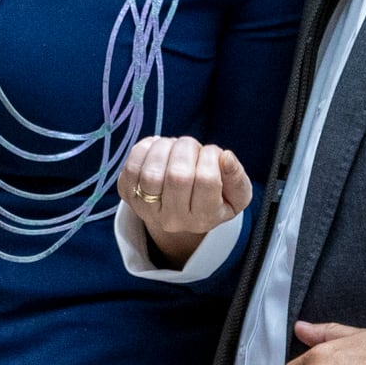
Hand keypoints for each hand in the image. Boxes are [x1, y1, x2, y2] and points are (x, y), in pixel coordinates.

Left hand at [120, 135, 252, 267]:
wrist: (181, 213)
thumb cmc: (214, 199)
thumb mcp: (236, 195)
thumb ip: (237, 178)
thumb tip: (226, 157)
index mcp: (203, 218)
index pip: (207, 181)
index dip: (210, 157)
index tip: (213, 152)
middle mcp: (173, 219)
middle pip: (178, 176)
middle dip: (187, 149)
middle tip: (191, 145)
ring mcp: (147, 210)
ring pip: (152, 173)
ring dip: (164, 148)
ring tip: (174, 145)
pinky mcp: (128, 196)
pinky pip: (130, 169)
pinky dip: (143, 149)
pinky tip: (156, 147)